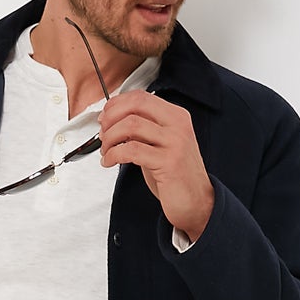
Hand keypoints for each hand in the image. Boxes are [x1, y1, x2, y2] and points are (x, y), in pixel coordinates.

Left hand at [98, 91, 214, 242]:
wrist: (197, 202)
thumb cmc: (176, 176)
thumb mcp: (160, 145)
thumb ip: (143, 130)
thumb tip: (114, 120)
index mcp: (176, 116)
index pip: (141, 97)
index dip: (116, 104)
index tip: (104, 117)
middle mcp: (178, 125)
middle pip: (135, 105)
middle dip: (111, 117)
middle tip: (102, 133)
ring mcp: (175, 142)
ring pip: (131, 125)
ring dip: (110, 138)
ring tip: (106, 151)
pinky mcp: (168, 162)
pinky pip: (131, 150)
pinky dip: (113, 154)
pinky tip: (109, 161)